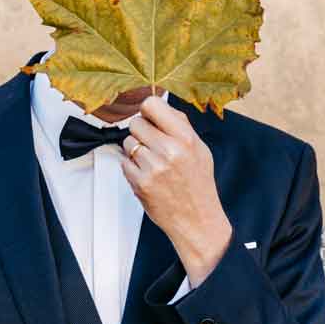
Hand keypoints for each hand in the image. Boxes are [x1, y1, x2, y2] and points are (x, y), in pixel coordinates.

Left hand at [122, 96, 231, 285]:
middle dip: (141, 132)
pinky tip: (148, 175)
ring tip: (152, 162)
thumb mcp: (200, 149)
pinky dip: (132, 167)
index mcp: (186, 138)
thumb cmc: (198, 184)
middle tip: (152, 144)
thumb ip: (181, 126)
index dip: (148, 110)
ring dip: (135, 150)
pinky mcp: (140, 183)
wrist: (196, 219)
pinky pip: (124, 163)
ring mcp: (152, 167)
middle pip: (136, 123)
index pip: (152, 105)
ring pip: (128, 143)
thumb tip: (159, 107)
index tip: (150, 117)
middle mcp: (169, 150)